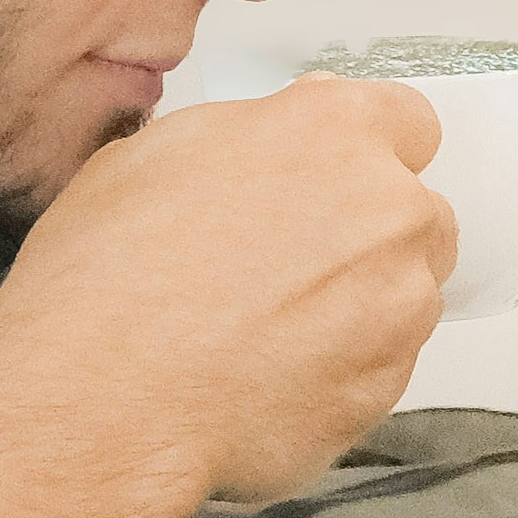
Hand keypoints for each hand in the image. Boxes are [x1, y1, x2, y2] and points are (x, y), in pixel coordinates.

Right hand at [0, 76, 454, 500]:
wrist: (104, 396)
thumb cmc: (110, 276)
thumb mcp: (158, 155)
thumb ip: (251, 139)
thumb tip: (277, 147)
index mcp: (334, 130)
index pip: (407, 121)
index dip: (366, 153)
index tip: (336, 178)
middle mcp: (388, 210)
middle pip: (414, 214)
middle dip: (365, 235)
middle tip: (284, 266)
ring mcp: (400, 304)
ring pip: (404, 295)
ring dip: (357, 307)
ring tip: (262, 329)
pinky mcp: (389, 386)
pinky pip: (381, 367)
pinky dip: (340, 370)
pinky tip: (265, 374)